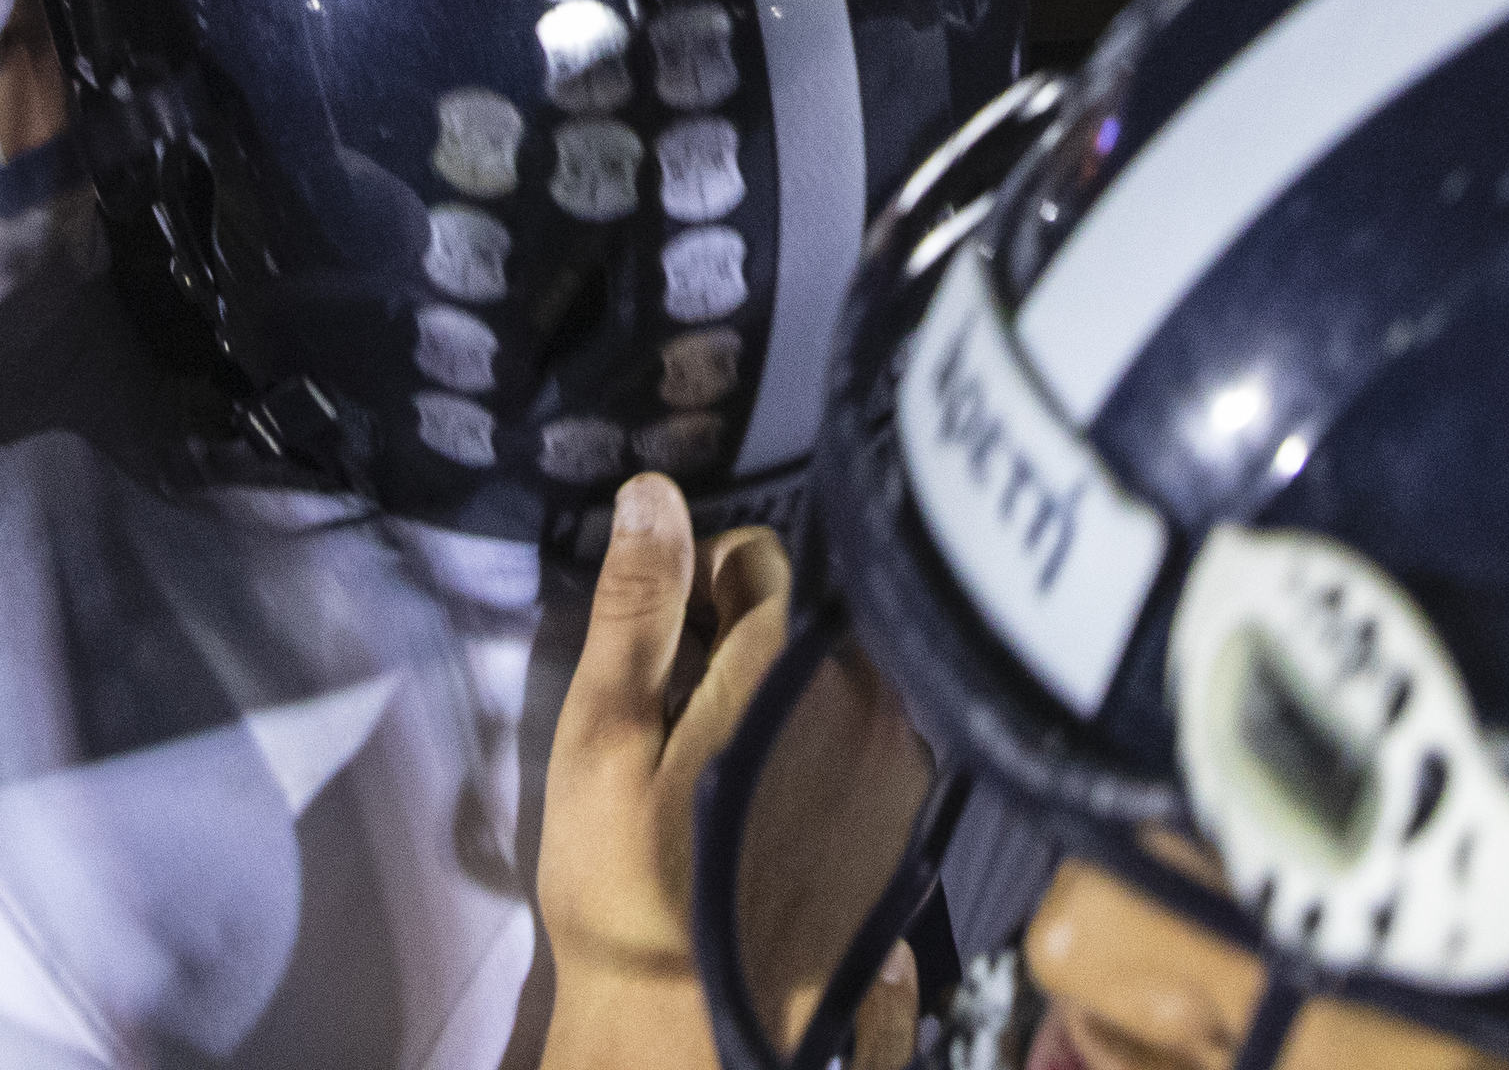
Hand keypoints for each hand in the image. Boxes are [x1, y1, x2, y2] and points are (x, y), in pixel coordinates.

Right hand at [540, 476, 925, 1069]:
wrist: (694, 1041)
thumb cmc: (631, 893)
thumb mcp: (603, 739)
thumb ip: (637, 609)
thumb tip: (652, 492)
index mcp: (793, 665)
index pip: (760, 558)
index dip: (695, 587)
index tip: (660, 645)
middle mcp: (871, 704)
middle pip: (808, 622)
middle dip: (742, 644)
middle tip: (677, 715)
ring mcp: (899, 773)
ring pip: (838, 686)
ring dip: (781, 698)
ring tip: (715, 769)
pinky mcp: (905, 832)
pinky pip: (864, 751)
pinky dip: (817, 757)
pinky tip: (762, 814)